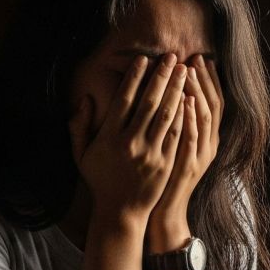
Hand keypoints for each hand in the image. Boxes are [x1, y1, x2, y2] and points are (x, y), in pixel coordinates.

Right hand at [68, 53, 186, 225]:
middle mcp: (130, 143)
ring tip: (185, 71)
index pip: (124, 100)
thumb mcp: (81, 154)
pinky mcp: (166, 164)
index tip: (144, 59)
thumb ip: (79, 126)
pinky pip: (176, 135)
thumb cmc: (100, 180)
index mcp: (109, 137)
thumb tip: (86, 99)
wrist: (121, 212)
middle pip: (149, 103)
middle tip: (173, 57)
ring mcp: (150, 154)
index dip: (135, 77)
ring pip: (166, 116)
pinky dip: (184, 115)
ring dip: (177, 91)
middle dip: (162, 77)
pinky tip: (190, 99)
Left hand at [149, 53, 221, 239]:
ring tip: (190, 71)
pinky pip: (192, 138)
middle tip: (196, 57)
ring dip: (198, 92)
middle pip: (213, 105)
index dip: (209, 81)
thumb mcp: (175, 150)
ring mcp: (200, 156)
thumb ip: (177, 125)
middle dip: (205, 80)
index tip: (201, 59)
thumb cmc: (162, 179)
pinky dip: (191, 118)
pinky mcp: (188, 166)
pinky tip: (187, 100)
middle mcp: (209, 145)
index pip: (214, 103)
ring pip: (205, 118)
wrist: (163, 212)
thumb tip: (175, 97)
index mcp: (207, 140)